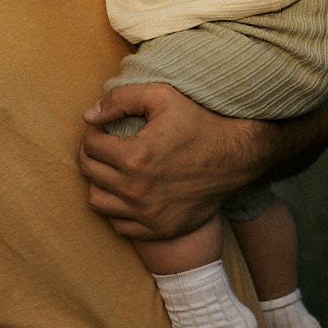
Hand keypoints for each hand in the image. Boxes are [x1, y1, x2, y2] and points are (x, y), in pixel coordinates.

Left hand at [78, 83, 256, 239]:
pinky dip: (118, 209)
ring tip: (115, 169)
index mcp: (135, 157)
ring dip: (100, 183)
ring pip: (98, 202)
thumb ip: (121, 99)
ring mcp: (148, 215)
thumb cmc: (200, 123)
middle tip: (106, 145)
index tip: (104, 128)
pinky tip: (129, 191)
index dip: (93, 131)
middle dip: (91, 154)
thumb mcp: (163, 97)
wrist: (238, 158)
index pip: (90, 145)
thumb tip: (88, 116)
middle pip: (90, 173)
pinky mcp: (160, 229)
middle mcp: (138, 190)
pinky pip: (119, 225)